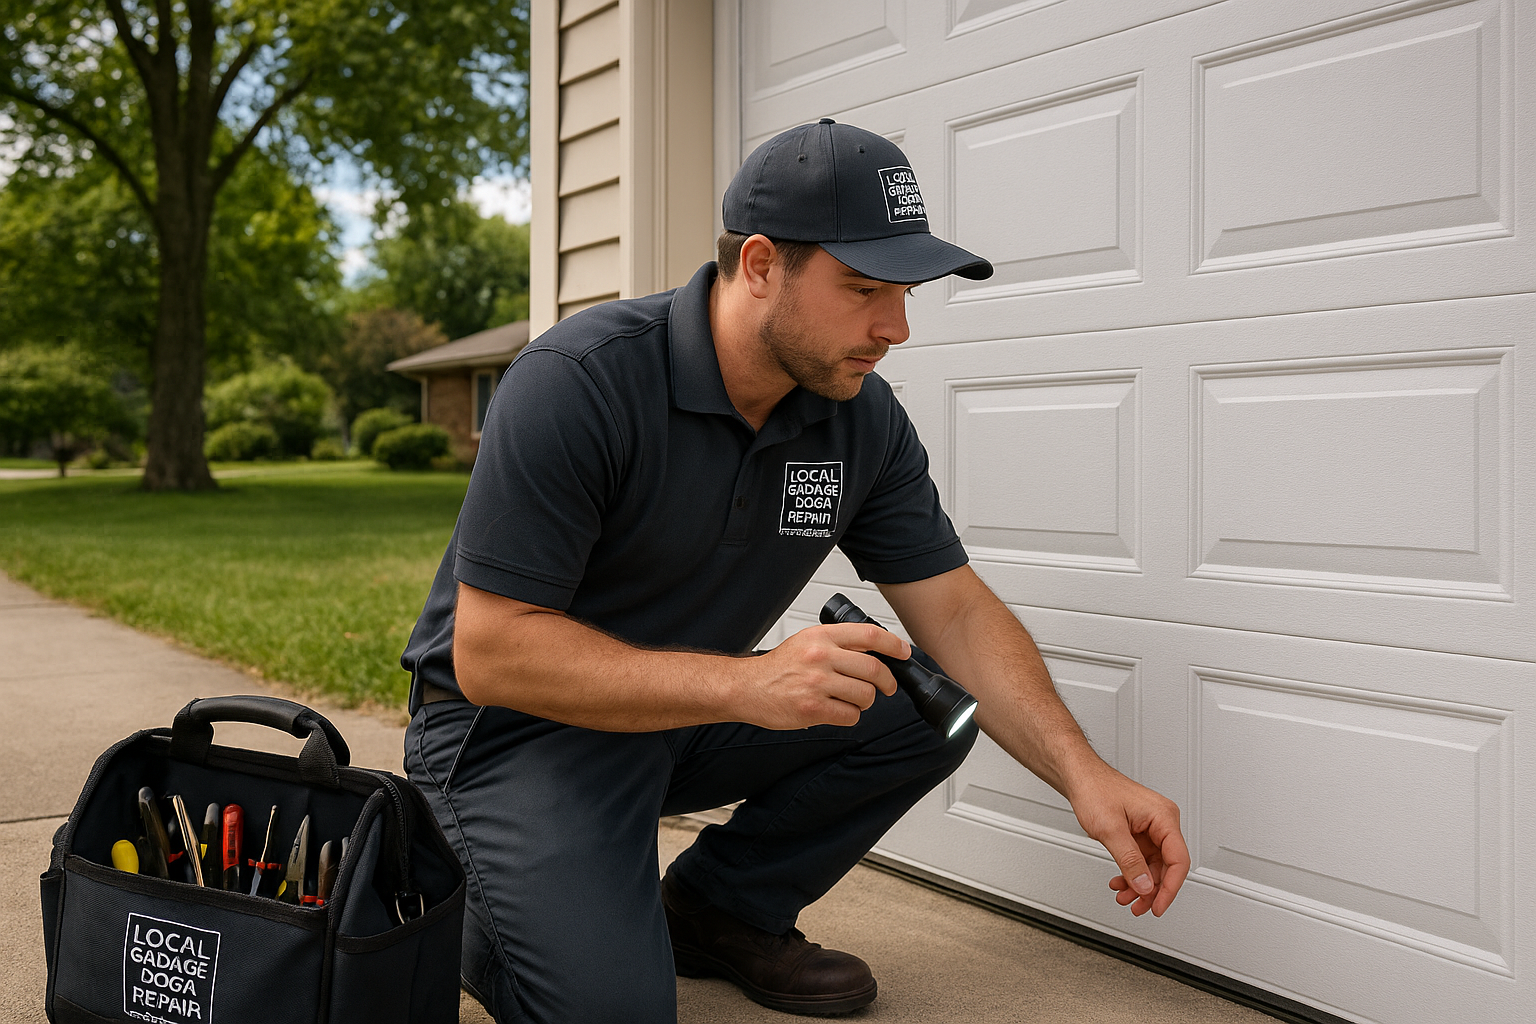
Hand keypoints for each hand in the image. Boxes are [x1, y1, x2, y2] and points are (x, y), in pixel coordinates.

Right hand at [738, 624, 907, 729]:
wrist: (746, 687)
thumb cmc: (778, 667)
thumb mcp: (807, 642)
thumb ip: (837, 644)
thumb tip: (875, 651)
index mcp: (821, 637)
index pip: (870, 635)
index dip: (894, 644)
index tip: (903, 652)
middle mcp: (820, 657)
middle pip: (874, 669)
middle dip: (887, 682)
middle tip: (886, 687)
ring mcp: (817, 683)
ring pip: (866, 695)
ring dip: (865, 701)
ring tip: (850, 700)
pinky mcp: (812, 709)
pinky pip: (851, 716)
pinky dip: (849, 716)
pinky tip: (836, 711)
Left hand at [1069, 767, 1189, 916]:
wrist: (1079, 776)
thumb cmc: (1094, 789)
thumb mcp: (1110, 829)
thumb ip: (1129, 860)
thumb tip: (1145, 885)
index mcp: (1163, 817)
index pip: (1178, 860)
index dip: (1170, 888)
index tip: (1159, 906)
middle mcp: (1161, 822)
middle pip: (1167, 867)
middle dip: (1151, 890)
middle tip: (1138, 907)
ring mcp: (1150, 828)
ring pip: (1153, 866)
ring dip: (1139, 885)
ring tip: (1125, 897)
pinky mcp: (1139, 833)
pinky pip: (1141, 859)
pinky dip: (1131, 873)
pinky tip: (1120, 882)